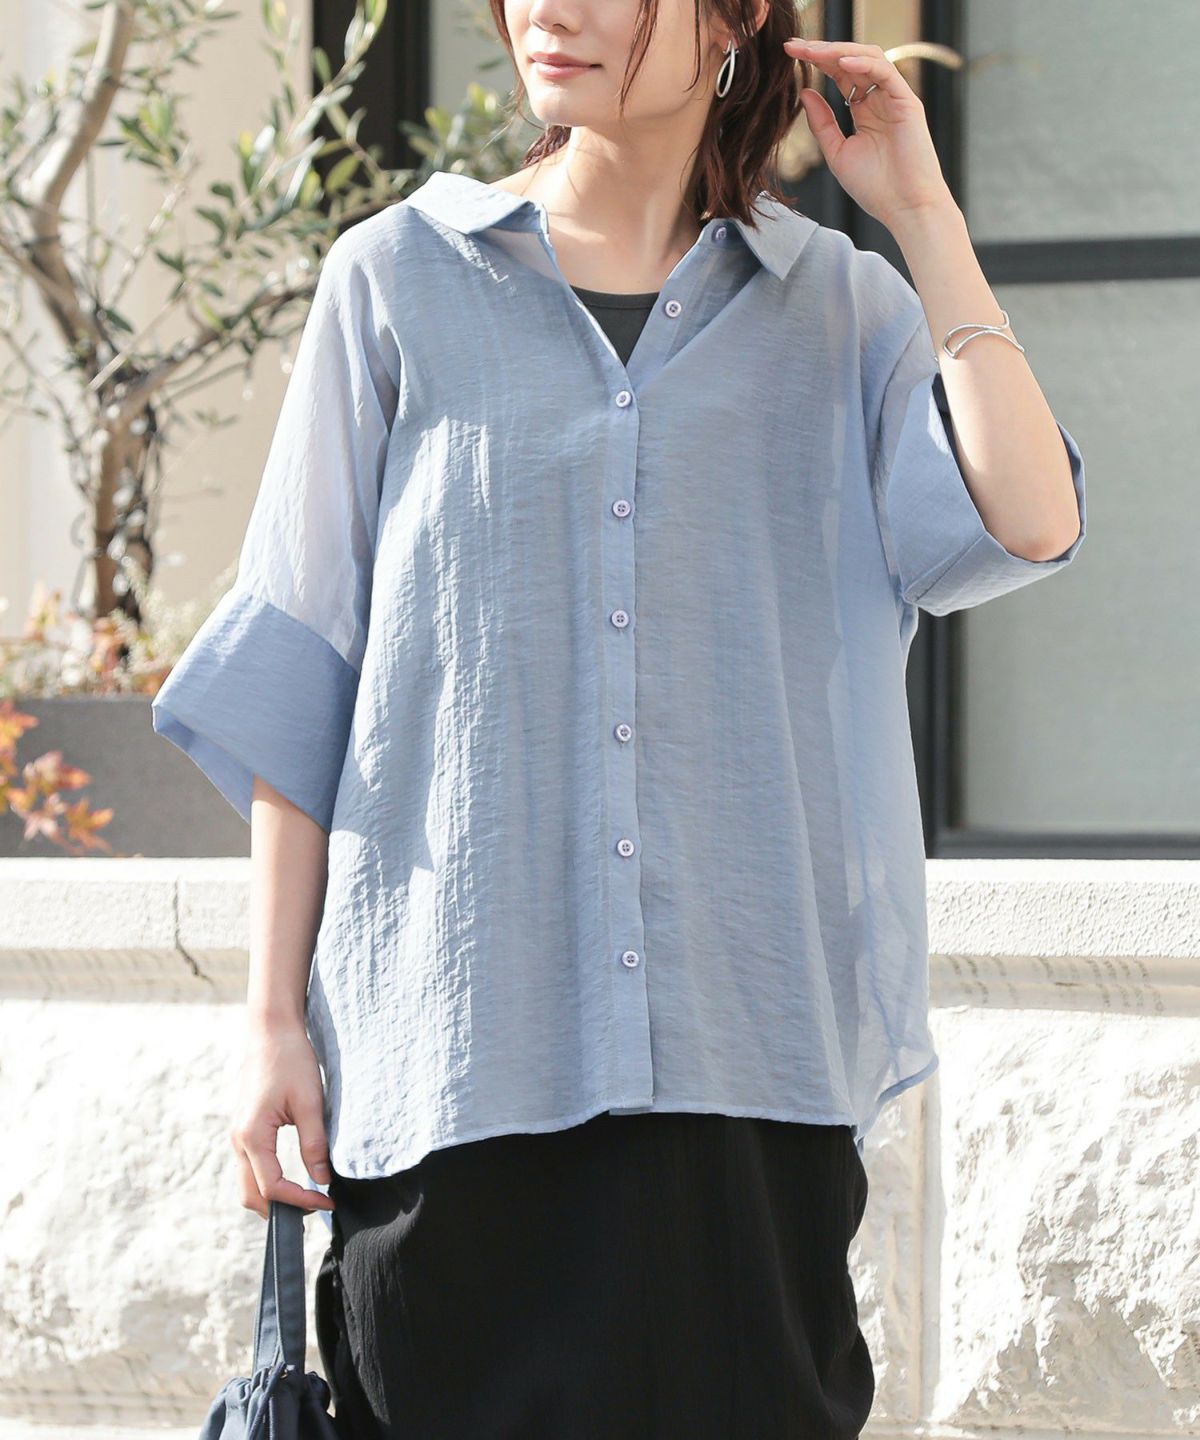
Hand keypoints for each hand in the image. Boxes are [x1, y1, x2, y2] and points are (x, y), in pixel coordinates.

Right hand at [229, 1020, 335, 1219]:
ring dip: (273, 1197)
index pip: (272, 1188)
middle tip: (315, 1206)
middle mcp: (239, 1139)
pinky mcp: (244, 1128)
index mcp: (252, 1135)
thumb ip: (315, 1144)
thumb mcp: (310, 1102)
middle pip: (251, 1195)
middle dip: (281, 1210)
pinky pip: (250, 1166)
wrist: (271, 1030)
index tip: (327, 1202)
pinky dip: (268, 1180)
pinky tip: (292, 1176)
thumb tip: (323, 1181)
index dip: (301, 1201)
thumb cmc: (291, 1060)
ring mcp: (238, 1134)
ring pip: (248, 1183)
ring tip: (307, 1195)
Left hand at [784, 37, 956, 229]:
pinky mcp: (907, 102)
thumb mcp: (837, 153)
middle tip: (794, 46)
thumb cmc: (875, 188)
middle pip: (850, 61)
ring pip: (867, 59)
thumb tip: (804, 92)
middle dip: (822, 50)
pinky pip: (885, 71)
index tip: (789, 55)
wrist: (905, 208)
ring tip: (812, 51)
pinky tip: (840, 62)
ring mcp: (894, 98)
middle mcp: (880, 98)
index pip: (839, 74)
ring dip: (838, 51)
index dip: (816, 62)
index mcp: (864, 110)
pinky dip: (862, 63)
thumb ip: (821, 123)